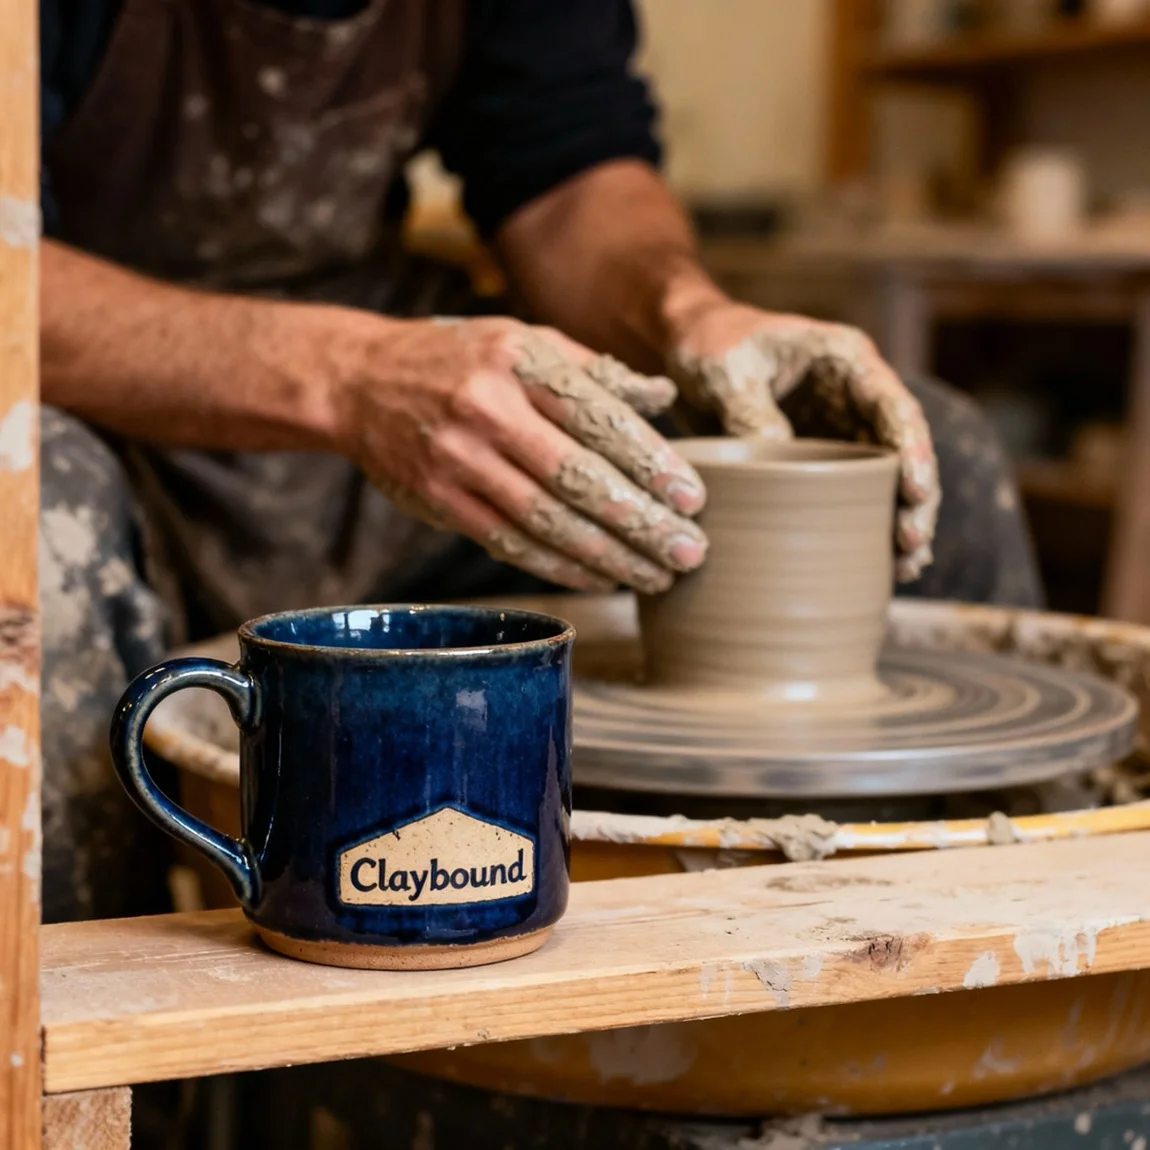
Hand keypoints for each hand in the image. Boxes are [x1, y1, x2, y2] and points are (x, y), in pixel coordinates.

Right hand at [337, 316, 707, 593]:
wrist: (358, 382)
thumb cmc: (458, 358)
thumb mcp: (522, 340)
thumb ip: (590, 370)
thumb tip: (661, 399)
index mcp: (519, 361)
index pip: (597, 417)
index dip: (650, 464)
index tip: (692, 499)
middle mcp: (488, 410)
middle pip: (577, 478)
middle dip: (640, 524)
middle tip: (689, 554)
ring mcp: (459, 460)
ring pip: (546, 521)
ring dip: (608, 557)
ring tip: (656, 577)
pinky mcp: (439, 500)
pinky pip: (510, 543)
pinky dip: (559, 567)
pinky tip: (600, 580)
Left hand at [667, 301, 938, 580]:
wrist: (688, 350)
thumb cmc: (710, 346)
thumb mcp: (726, 371)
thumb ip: (750, 410)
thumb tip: (781, 459)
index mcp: (846, 361)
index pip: (895, 407)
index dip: (913, 450)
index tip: (914, 491)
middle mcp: (856, 398)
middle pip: (904, 451)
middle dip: (916, 500)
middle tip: (910, 545)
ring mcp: (841, 432)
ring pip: (887, 481)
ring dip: (899, 523)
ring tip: (904, 570)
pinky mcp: (819, 462)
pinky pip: (852, 496)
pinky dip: (867, 529)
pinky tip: (881, 567)